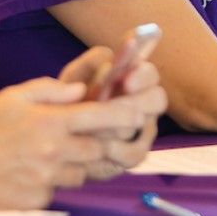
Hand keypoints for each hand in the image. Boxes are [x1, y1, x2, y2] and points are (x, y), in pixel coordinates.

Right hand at [0, 75, 140, 209]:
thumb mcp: (15, 96)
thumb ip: (52, 90)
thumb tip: (82, 91)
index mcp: (50, 123)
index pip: (102, 118)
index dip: (125, 116)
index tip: (138, 115)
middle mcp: (52, 152)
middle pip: (99, 150)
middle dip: (98, 143)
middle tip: (83, 137)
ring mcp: (45, 179)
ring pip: (80, 173)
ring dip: (74, 164)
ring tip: (47, 154)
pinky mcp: (37, 200)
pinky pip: (57, 190)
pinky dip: (51, 182)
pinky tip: (28, 172)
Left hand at [59, 47, 165, 178]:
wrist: (58, 134)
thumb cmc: (70, 99)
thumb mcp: (75, 77)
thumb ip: (91, 63)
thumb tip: (109, 61)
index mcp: (133, 79)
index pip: (150, 73)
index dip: (142, 76)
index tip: (126, 81)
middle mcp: (144, 103)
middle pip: (158, 99)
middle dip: (138, 102)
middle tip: (113, 106)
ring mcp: (143, 130)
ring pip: (144, 127)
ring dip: (118, 126)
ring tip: (96, 128)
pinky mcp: (135, 154)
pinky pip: (135, 153)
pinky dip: (117, 150)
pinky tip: (101, 149)